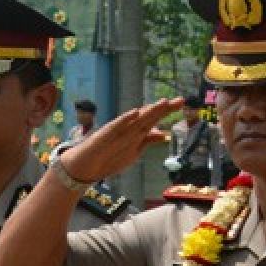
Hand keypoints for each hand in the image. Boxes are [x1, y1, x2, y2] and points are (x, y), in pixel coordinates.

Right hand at [62, 98, 180, 182]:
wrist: (85, 165)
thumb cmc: (108, 156)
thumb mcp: (134, 151)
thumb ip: (147, 140)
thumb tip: (163, 133)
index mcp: (135, 132)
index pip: (154, 118)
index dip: (167, 111)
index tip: (181, 102)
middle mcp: (128, 129)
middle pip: (149, 116)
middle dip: (164, 109)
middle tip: (181, 100)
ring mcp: (117, 131)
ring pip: (136, 120)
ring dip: (149, 111)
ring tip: (163, 103)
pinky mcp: (104, 135)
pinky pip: (116, 126)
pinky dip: (126, 119)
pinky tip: (135, 113)